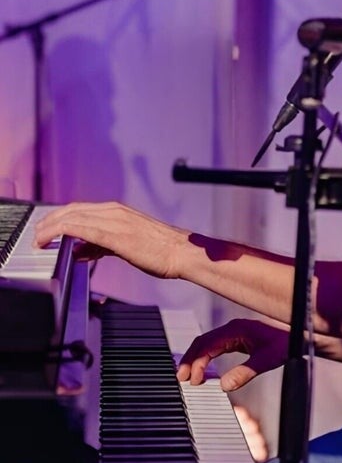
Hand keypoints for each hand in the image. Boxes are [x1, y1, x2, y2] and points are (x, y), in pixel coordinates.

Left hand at [34, 201, 188, 278]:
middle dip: (50, 221)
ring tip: (40, 239)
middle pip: (72, 210)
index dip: (58, 218)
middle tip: (38, 235)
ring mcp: (116, 222)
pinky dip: (64, 231)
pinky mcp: (116, 235)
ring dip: (52, 227)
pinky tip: (53, 238)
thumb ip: (102, 246)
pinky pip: (83, 229)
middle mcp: (115, 212)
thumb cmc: (162, 250)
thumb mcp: (128, 244)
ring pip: (74, 217)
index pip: (80, 209)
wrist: (182, 252)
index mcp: (119, 211)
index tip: (46, 229)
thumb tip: (81, 251)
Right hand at [177, 318, 288, 391]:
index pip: (207, 344)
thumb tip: (224, 386)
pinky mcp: (238, 337)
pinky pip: (216, 346)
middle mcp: (233, 328)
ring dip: (197, 358)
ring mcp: (235, 332)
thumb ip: (246, 372)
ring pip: (208, 343)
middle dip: (191, 359)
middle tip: (182, 379)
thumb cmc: (287, 342)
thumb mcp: (267, 359)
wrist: (300, 334)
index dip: (196, 361)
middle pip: (203, 342)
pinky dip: (206, 357)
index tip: (191, 379)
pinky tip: (204, 371)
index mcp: (236, 329)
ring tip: (189, 377)